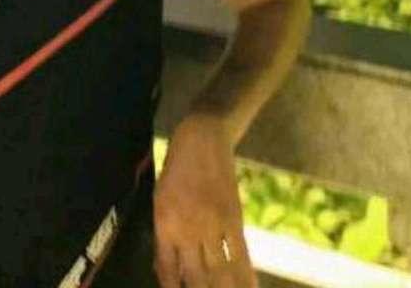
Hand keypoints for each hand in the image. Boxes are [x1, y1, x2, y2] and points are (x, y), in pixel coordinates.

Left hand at [153, 113, 257, 287]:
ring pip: (219, 272)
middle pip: (194, 277)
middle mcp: (187, 230)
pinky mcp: (233, 218)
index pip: (167, 270)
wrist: (202, 137)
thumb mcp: (161, 199)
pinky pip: (241, 254)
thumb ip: (165, 233)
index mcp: (165, 224)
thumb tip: (168, 266)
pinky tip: (250, 287)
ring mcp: (212, 225)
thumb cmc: (177, 166)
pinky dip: (245, 276)